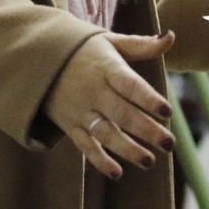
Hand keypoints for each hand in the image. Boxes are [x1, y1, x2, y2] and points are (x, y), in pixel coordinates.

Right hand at [43, 32, 176, 179]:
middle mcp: (92, 90)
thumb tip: (171, 36)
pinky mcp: (70, 124)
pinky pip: (84, 145)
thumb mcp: (109, 41)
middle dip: (145, 130)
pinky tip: (117, 172)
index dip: (147, 98)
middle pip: (121, 113)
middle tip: (169, 143)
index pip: (129, 84)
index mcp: (105, 67)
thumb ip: (141, 45)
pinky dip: (98, 160)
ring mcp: (80, 109)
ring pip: (104, 132)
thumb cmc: (83, 49)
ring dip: (126, 148)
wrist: (37, 57)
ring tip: (149, 161)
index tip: (167, 111)